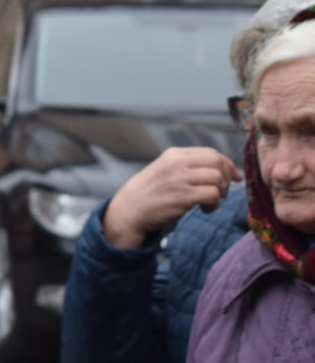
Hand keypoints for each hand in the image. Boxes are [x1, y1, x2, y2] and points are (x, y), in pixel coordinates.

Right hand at [102, 146, 240, 248]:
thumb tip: (223, 168)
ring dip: (221, 193)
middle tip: (221, 190)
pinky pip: (213, 195)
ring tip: (211, 201)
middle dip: (227, 177)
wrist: (130, 209)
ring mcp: (179, 179)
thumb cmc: (151, 191)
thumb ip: (188, 164)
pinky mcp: (182, 196)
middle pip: (218, 162)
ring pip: (217, 178)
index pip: (211, 153)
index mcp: (174, 154)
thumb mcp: (165, 168)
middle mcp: (177, 163)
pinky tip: (205, 209)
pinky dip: (214, 204)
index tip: (233, 177)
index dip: (227, 165)